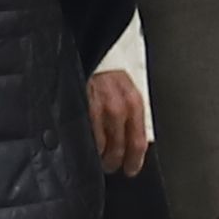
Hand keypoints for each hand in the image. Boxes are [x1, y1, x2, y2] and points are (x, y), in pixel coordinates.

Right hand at [85, 59, 153, 175]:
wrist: (85, 49)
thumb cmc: (105, 68)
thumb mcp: (124, 87)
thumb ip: (129, 111)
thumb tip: (133, 137)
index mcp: (133, 101)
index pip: (138, 140)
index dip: (135, 160)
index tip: (131, 169)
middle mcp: (118, 106)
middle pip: (119, 146)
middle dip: (115, 161)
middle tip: (112, 167)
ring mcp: (97, 107)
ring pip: (102, 145)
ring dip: (100, 156)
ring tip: (98, 159)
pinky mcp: (80, 106)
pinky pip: (85, 135)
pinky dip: (87, 145)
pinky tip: (86, 146)